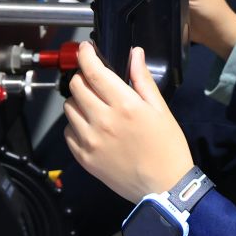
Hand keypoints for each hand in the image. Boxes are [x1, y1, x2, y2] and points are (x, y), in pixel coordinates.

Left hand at [64, 43, 194, 201]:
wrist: (164, 187)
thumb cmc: (167, 146)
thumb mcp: (160, 109)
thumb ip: (142, 80)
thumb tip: (134, 53)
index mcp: (124, 105)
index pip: (94, 72)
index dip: (85, 56)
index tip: (85, 49)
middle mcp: (102, 121)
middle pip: (76, 87)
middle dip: (83, 77)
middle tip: (94, 79)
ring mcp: (90, 141)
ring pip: (69, 108)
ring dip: (78, 100)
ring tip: (94, 105)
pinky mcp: (83, 158)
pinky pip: (68, 132)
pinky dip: (75, 124)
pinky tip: (91, 126)